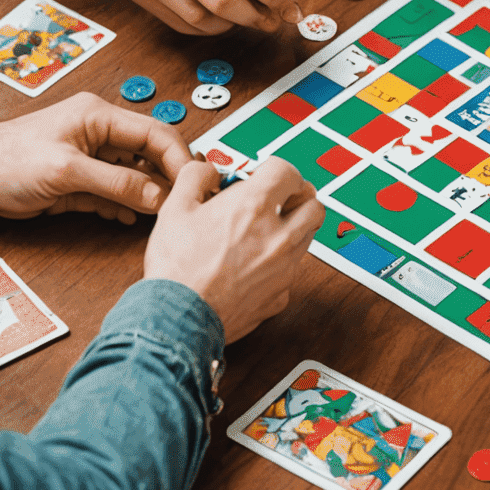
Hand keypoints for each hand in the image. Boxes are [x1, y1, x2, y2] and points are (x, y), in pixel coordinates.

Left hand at [0, 93, 193, 223]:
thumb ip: (116, 182)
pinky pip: (117, 192)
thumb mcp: (66, 171)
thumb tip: (159, 195)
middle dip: (169, 177)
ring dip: (149, 195)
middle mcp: (102, 133)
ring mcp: (93, 157)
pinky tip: (131, 219)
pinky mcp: (84, 180)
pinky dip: (127, 205)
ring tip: (161, 215)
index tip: (192, 183)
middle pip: (152, 153)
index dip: (179, 157)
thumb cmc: (7, 160)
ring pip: (137, 175)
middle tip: (183, 202)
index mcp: (100, 116)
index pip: (156, 133)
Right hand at [143, 158, 323, 341]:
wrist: (176, 319)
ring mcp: (284, 268)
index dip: (275, 170)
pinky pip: (290, 272)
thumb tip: (209, 170)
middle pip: (314, 205)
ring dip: (292, 229)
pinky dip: (279, 264)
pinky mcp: (280, 295)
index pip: (289, 171)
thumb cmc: (176, 266)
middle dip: (298, 199)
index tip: (262, 177)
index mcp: (255, 207)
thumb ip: (195, 177)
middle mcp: (279, 236)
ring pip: (307, 238)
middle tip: (277, 201)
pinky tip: (254, 266)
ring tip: (262, 233)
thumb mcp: (174, 208)